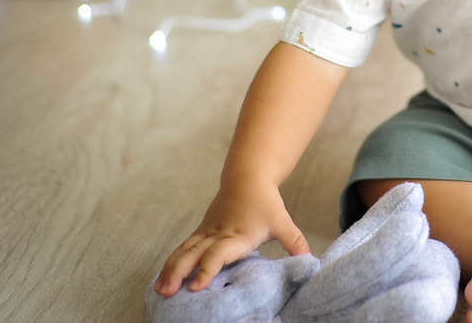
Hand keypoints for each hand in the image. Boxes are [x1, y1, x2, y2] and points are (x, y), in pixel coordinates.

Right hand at [154, 178, 309, 296]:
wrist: (247, 177)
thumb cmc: (266, 203)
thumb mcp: (283, 222)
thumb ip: (295, 242)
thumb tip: (311, 261)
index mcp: (237, 235)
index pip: (219, 254)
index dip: (207, 269)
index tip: (196, 287)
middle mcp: (217, 234)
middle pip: (193, 254)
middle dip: (179, 273)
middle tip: (168, 293)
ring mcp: (206, 232)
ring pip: (183, 251)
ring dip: (170, 270)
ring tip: (159, 290)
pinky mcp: (200, 232)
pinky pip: (182, 248)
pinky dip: (170, 263)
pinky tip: (161, 280)